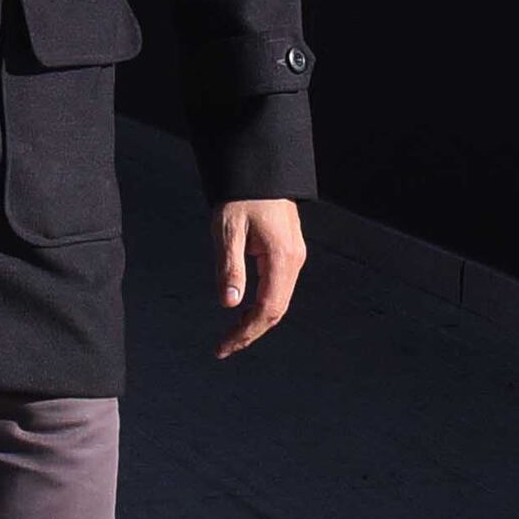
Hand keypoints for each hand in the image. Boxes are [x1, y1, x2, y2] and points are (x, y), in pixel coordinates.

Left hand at [213, 197, 306, 357]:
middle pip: (276, 310)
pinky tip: (244, 311)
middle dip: (250, 332)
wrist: (260, 170)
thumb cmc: (241, 196)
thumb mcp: (228, 231)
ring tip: (231, 335)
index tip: (224, 346)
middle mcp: (294, 260)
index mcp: (282, 257)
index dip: (246, 332)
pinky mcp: (288, 252)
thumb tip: (229, 303)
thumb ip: (230, 268)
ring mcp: (294, 256)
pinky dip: (261, 306)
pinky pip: (278, 288)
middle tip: (224, 347)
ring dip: (256, 321)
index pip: (267, 309)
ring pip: (279, 301)